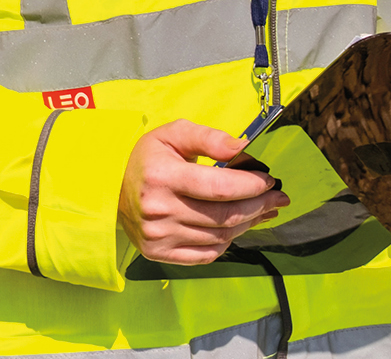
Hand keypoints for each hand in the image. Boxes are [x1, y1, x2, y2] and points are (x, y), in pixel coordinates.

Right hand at [119, 119, 290, 264]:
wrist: (112, 188)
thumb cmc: (149, 158)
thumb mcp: (173, 135)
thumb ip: (208, 138)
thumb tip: (243, 147)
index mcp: (161, 177)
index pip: (220, 187)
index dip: (251, 185)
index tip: (268, 180)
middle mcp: (159, 210)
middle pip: (224, 216)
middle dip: (259, 206)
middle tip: (278, 197)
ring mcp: (158, 236)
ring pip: (220, 236)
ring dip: (248, 223)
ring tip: (263, 210)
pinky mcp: (159, 253)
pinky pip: (207, 254)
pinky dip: (227, 242)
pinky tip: (236, 228)